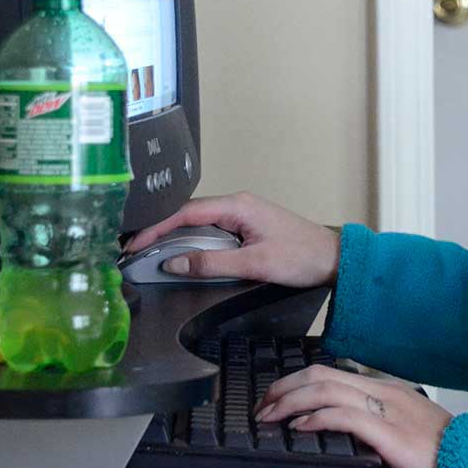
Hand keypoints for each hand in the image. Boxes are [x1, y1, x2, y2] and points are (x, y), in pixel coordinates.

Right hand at [122, 192, 340, 287]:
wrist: (333, 259)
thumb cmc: (301, 257)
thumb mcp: (254, 264)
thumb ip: (211, 263)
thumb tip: (173, 263)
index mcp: (238, 205)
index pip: (186, 212)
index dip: (157, 228)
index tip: (135, 244)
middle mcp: (237, 204)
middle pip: (188, 214)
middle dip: (159, 230)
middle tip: (134, 250)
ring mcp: (242, 214)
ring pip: (198, 222)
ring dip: (174, 236)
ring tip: (149, 252)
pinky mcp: (247, 226)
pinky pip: (211, 229)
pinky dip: (192, 241)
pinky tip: (181, 253)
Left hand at [256, 365, 450, 467]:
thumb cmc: (441, 449)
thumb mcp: (406, 426)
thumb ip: (379, 420)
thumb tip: (350, 426)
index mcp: (386, 389)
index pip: (331, 373)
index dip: (297, 382)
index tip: (279, 397)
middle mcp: (381, 391)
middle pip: (321, 374)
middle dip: (285, 387)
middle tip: (264, 404)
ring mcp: (383, 407)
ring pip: (325, 389)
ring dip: (290, 401)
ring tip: (271, 415)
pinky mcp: (384, 429)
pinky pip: (341, 415)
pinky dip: (314, 418)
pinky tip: (299, 427)